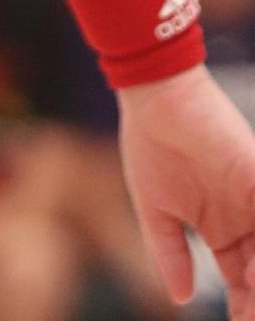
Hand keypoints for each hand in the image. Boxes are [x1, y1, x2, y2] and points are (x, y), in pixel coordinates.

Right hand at [119, 65, 254, 314]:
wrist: (154, 95)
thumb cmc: (149, 142)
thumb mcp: (154, 208)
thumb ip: (169, 252)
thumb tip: (181, 299)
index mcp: (221, 228)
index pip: (242, 281)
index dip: (242, 308)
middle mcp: (244, 218)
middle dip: (254, 302)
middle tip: (245, 320)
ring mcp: (254, 200)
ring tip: (249, 303)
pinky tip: (253, 271)